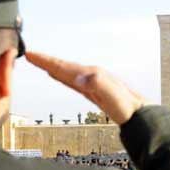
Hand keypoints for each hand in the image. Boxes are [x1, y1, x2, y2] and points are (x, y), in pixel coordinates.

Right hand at [26, 51, 145, 124]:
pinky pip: (73, 82)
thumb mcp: (110, 95)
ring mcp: (92, 83)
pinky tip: (60, 76)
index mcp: (91, 74)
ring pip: (67, 73)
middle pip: (64, 66)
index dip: (46, 61)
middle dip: (46, 61)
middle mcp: (91, 76)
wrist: (139, 115)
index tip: (31, 54)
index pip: (64, 66)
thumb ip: (94, 83)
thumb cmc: (126, 106)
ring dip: (53, 67)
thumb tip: (76, 78)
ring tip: (40, 62)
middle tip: (30, 54)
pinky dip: (63, 77)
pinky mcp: (94, 92)